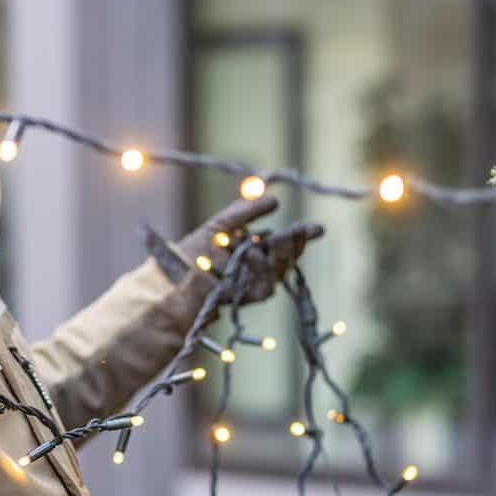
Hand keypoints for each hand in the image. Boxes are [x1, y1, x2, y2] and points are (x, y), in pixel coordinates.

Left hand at [178, 196, 323, 302]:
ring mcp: (257, 282)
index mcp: (259, 248)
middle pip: (288, 256)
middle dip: (296, 243)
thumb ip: (246, 211)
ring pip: (280, 270)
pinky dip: (260, 267)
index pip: (286, 241)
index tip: (318, 228)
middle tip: (301, 230)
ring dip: (283, 253)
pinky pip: (265, 283)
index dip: (302, 235)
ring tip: (283, 236)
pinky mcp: (250, 296)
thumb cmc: (199, 247)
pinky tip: (253, 253)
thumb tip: (275, 200)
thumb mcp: (223, 224)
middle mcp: (261, 266)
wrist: (177, 270)